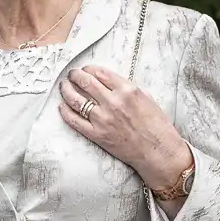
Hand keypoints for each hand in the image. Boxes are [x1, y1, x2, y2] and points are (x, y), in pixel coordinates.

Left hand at [59, 65, 192, 198]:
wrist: (157, 152)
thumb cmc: (157, 127)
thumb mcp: (147, 99)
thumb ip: (129, 90)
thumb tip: (113, 84)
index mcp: (127, 90)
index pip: (100, 73)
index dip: (89, 69)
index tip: (85, 69)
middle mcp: (113, 102)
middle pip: (85, 82)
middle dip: (75, 75)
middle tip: (71, 74)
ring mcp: (102, 119)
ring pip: (76, 100)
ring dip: (67, 90)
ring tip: (64, 86)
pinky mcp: (96, 135)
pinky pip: (75, 121)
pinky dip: (65, 112)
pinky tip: (62, 106)